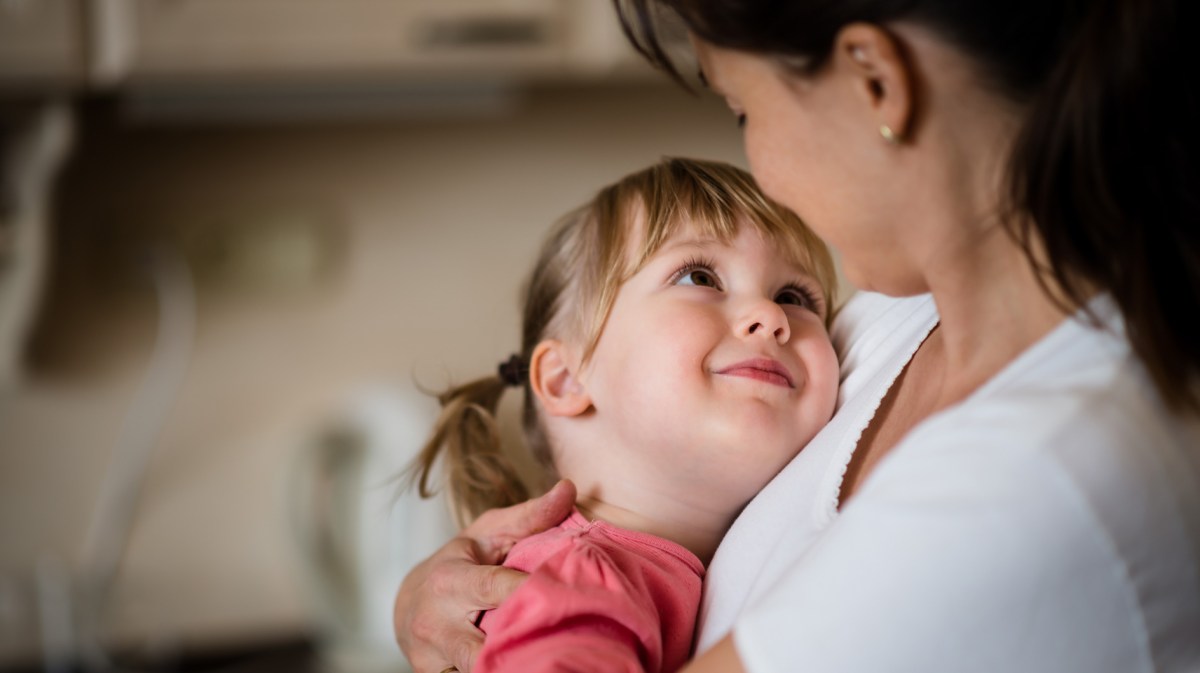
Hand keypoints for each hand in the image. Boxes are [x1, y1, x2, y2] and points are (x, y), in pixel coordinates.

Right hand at [393, 479, 576, 672]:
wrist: (409, 603)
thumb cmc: (462, 561)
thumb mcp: (490, 533)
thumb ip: (531, 516)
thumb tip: (569, 488)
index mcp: (451, 580)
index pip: (496, 589)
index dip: (532, 593)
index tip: (570, 597)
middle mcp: (436, 622)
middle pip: (485, 647)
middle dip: (521, 643)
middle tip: (564, 640)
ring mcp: (433, 657)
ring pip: (479, 671)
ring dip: (513, 665)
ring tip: (549, 660)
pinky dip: (498, 672)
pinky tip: (524, 665)